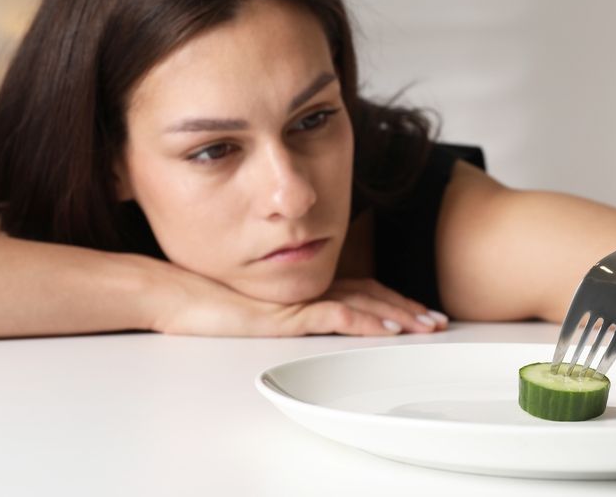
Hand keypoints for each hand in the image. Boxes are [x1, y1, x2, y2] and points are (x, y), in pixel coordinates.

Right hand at [146, 262, 447, 336]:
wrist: (178, 294)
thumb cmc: (211, 301)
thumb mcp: (260, 306)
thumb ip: (287, 309)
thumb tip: (305, 317)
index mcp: (307, 284)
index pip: (362, 290)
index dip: (393, 300)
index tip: (419, 312)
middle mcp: (311, 287)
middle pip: (372, 295)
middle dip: (408, 308)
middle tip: (437, 320)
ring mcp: (302, 298)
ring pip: (363, 304)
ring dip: (398, 315)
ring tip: (426, 326)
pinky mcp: (289, 312)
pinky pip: (336, 317)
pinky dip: (366, 322)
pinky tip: (387, 329)